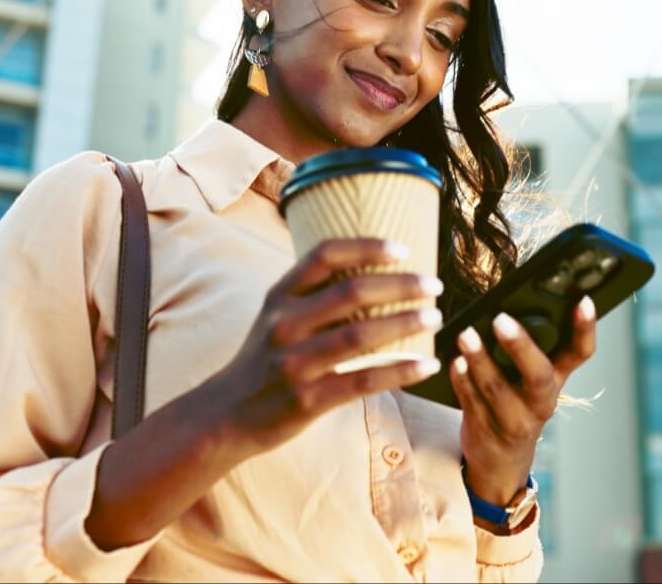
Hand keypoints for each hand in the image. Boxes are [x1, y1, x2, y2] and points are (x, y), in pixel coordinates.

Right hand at [206, 238, 443, 458]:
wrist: (225, 414)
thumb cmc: (264, 359)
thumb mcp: (276, 317)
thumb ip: (312, 294)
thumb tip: (372, 269)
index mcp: (278, 296)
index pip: (325, 255)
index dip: (367, 247)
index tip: (404, 250)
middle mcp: (284, 324)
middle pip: (351, 292)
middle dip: (400, 285)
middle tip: (433, 285)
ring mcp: (294, 363)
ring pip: (360, 335)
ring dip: (405, 324)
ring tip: (435, 318)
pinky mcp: (307, 399)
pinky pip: (363, 380)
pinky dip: (400, 371)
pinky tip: (427, 365)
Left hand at [450, 296, 597, 505]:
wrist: (501, 462)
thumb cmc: (517, 405)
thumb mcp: (532, 381)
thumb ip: (525, 350)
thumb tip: (504, 305)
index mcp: (557, 380)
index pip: (580, 353)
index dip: (585, 328)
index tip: (584, 300)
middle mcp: (541, 401)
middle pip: (538, 374)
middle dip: (520, 347)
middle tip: (500, 320)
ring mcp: (515, 420)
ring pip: (498, 389)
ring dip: (480, 360)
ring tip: (465, 335)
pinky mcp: (486, 431)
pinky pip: (471, 402)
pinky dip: (461, 380)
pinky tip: (454, 362)